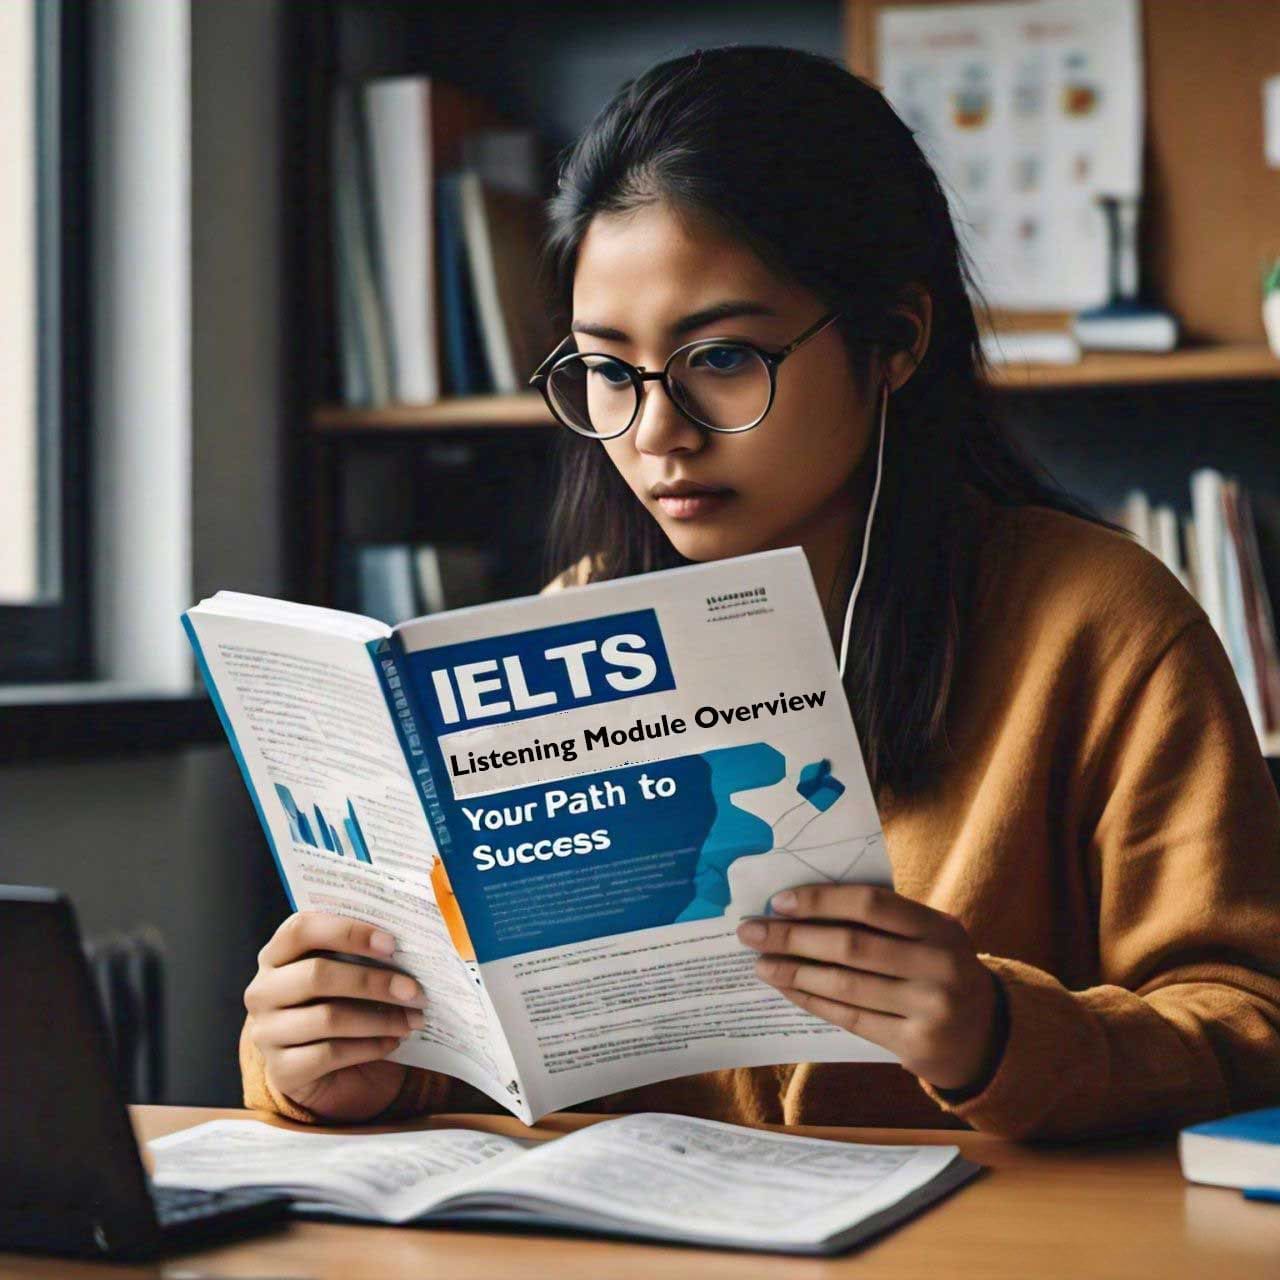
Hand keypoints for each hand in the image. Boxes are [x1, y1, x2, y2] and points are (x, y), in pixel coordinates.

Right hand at [244, 911, 427, 1121]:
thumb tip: (410, 945)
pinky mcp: (281, 1070)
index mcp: (276, 954)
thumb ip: (361, 954)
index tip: (391, 944)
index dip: (347, 932)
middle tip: (414, 990)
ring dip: (380, 1019)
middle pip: (317, 975)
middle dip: (373, 981)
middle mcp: (263, 991)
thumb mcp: (343, 973)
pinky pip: (331, 1054)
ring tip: (413, 1019)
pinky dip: (369, 1047)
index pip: (301, 929)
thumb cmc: (337, 1003)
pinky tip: (392, 1043)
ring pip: (328, 1018)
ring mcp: (267, 1033)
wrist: (317, 1067)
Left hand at [736, 884, 1003, 1094]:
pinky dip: (813, 1001)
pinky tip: (788, 990)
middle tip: (751, 932)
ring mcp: (930, 1008)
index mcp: (940, 928)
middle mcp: (939, 966)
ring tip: (761, 963)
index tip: (779, 901)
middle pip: (851, 946)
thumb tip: (802, 907)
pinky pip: (850, 1018)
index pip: (872, 904)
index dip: (822, 901)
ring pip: (846, 985)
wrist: (987, 1036)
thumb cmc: (939, 972)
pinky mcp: (916, 1044)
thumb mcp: (929, 938)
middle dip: (793, 937)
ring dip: (795, 972)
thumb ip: (884, 921)